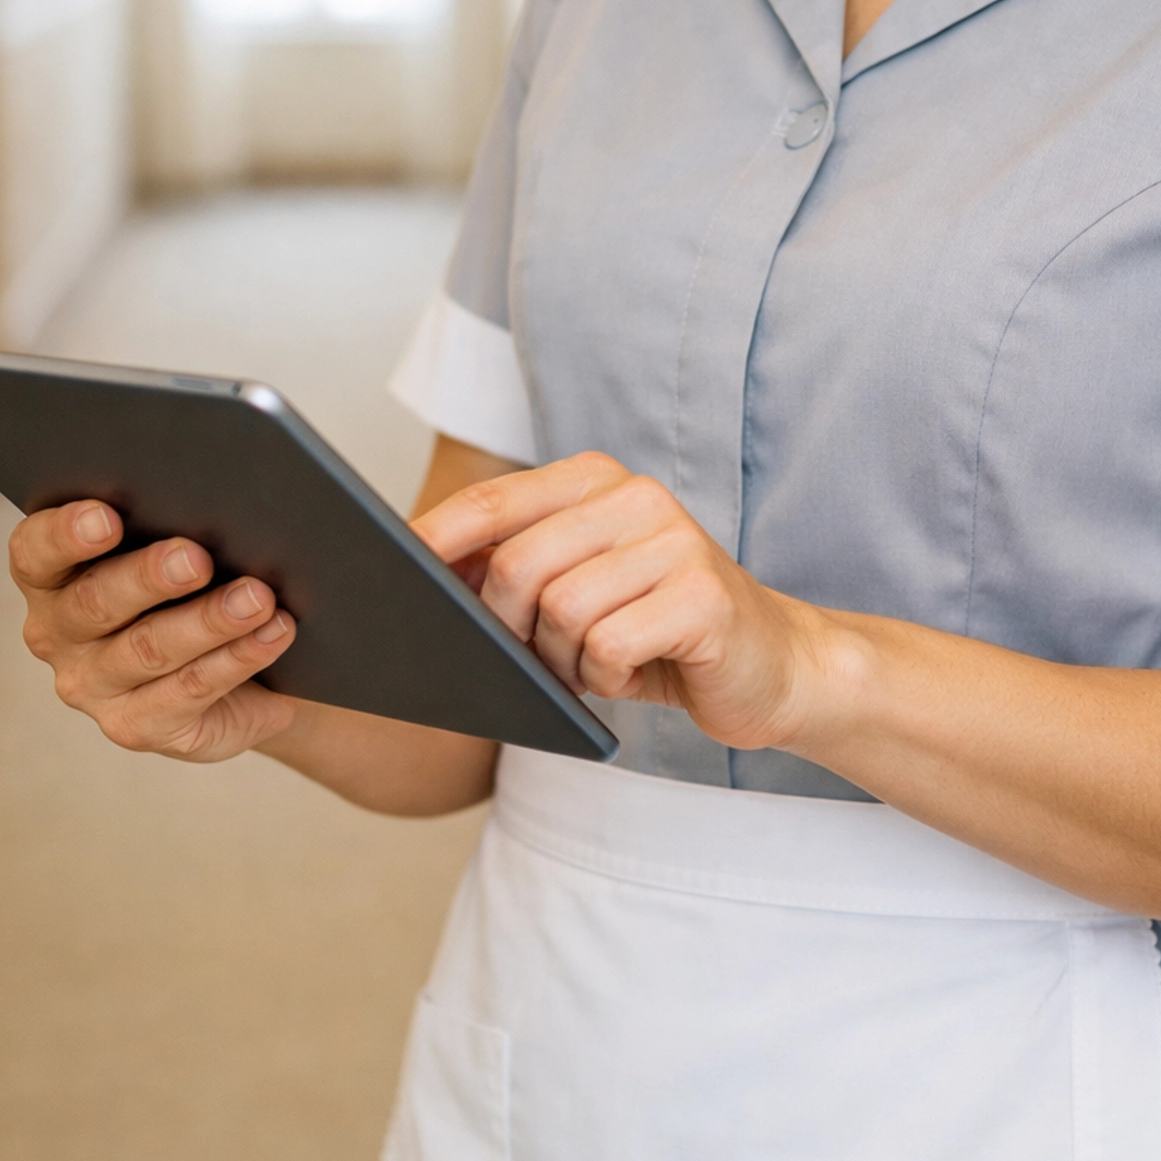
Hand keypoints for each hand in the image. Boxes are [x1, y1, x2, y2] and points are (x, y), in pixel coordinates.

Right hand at [9, 501, 298, 761]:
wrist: (237, 674)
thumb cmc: (193, 589)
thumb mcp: (172, 555)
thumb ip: (172, 529)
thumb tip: (219, 504)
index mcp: (49, 576)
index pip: (35, 550)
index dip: (65, 534)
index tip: (107, 517)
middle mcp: (57, 633)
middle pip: (95, 601)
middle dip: (148, 576)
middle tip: (197, 558)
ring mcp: (92, 687)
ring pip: (149, 649)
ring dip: (208, 620)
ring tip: (257, 597)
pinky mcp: (135, 727)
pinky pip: (189, 690)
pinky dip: (237, 658)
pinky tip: (273, 633)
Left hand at [414, 453, 820, 749]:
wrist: (774, 666)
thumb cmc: (658, 632)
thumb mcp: (579, 589)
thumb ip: (515, 569)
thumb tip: (417, 579)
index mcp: (597, 480)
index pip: (492, 501)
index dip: (434, 540)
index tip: (386, 575)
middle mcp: (636, 496)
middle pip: (516, 565)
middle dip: (508, 628)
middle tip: (539, 659)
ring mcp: (675, 542)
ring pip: (559, 611)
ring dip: (563, 662)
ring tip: (595, 666)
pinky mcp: (703, 597)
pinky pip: (607, 646)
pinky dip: (605, 679)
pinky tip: (632, 675)